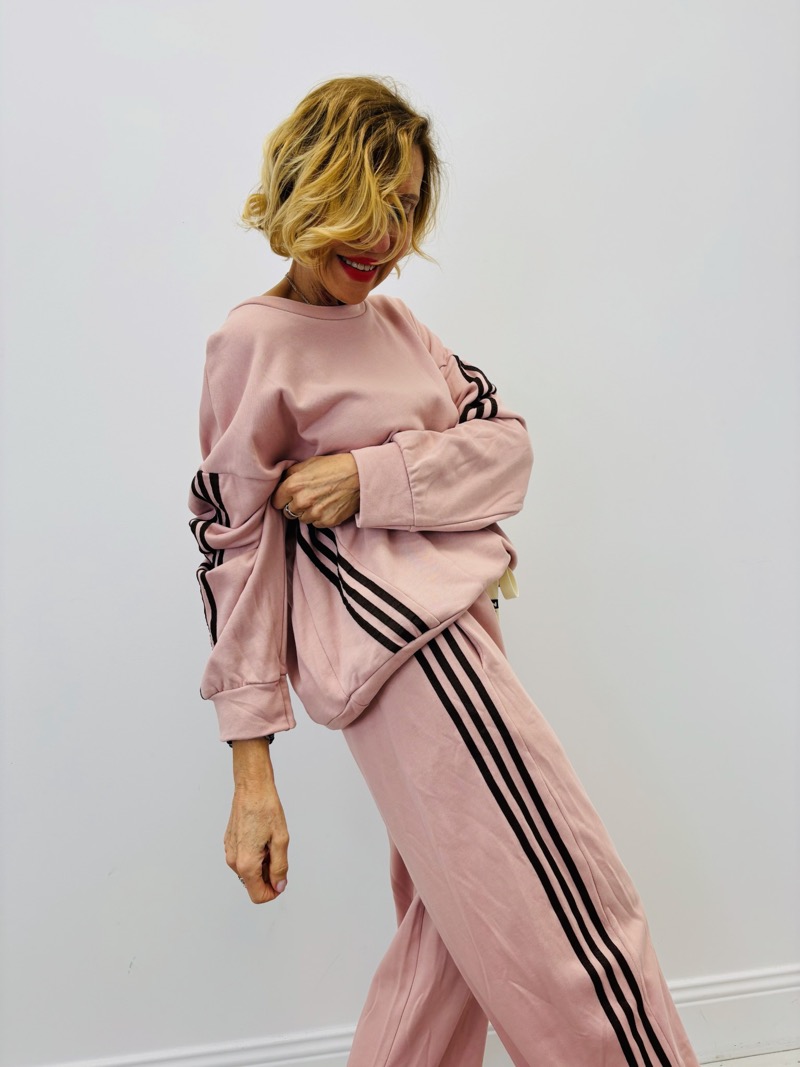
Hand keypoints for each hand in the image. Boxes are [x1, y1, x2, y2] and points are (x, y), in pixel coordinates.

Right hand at [225, 740, 288, 903]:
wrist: (252, 788)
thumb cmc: (265, 808)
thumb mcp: (281, 840)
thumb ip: (280, 867)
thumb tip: (279, 885)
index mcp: (246, 863)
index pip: (258, 895)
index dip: (273, 891)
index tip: (282, 879)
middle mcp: (233, 860)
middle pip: (253, 884)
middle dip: (268, 875)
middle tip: (278, 852)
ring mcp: (230, 852)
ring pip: (248, 871)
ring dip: (262, 864)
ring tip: (270, 842)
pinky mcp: (230, 843)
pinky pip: (244, 859)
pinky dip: (255, 855)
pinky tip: (261, 837)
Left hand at [272, 453, 359, 527]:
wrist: (360, 476)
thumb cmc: (334, 466)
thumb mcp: (309, 463)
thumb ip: (291, 473)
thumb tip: (281, 482)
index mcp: (293, 485)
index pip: (276, 501)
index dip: (282, 498)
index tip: (288, 496)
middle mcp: (302, 502)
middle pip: (288, 513)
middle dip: (294, 506)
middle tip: (307, 497)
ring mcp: (314, 513)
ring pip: (302, 519)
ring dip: (307, 512)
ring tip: (319, 501)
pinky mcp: (327, 521)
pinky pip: (316, 524)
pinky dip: (320, 517)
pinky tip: (328, 506)